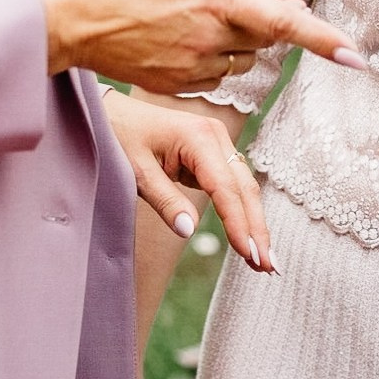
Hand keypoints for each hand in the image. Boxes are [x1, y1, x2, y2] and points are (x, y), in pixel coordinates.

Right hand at [33, 0, 365, 94]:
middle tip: (239, 0)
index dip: (325, 40)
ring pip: (242, 61)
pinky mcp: (174, 84)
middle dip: (266, 22)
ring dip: (239, 43)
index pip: (283, 22)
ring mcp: (192, 66)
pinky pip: (213, 77)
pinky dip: (211, 59)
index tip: (358, 57)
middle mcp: (210, 38)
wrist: (65, 19)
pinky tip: (180, 38)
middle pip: (266, 40)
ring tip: (200, 16)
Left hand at [104, 91, 275, 272]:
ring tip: (263, 261)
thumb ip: (165, 200)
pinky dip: (241, 212)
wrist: (110, 112)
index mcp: (198, 137)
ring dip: (254, 223)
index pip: (226, 187)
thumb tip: (189, 231)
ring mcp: (217, 143)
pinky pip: (232, 186)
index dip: (239, 223)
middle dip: (257, 228)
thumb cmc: (120, 136)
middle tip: (268, 266)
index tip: (249, 253)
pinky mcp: (213, 153)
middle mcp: (215, 136)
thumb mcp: (136, 171)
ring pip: (244, 188)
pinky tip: (247, 237)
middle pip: (244, 188)